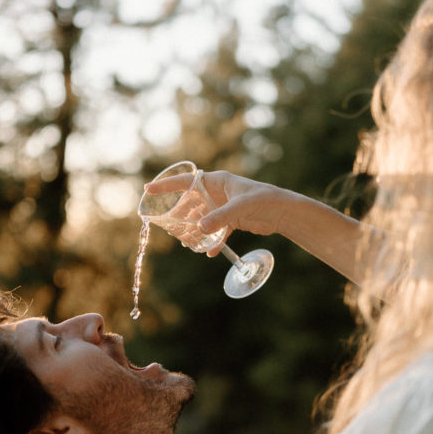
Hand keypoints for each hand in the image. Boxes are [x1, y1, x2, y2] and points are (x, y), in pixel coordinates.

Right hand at [145, 170, 292, 255]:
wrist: (283, 211)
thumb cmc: (263, 200)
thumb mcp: (240, 208)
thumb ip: (219, 218)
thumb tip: (199, 229)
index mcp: (217, 181)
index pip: (186, 182)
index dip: (166, 185)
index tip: (148, 189)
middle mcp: (218, 192)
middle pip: (191, 203)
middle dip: (181, 216)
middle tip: (171, 229)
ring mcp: (224, 207)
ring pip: (202, 218)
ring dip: (195, 230)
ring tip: (188, 243)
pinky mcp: (232, 220)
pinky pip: (216, 231)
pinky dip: (212, 241)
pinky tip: (209, 252)